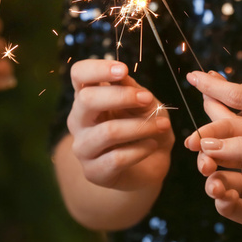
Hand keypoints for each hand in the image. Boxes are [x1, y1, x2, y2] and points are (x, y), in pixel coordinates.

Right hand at [67, 59, 173, 190]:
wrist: (150, 164)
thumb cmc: (144, 125)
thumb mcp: (145, 103)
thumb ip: (133, 89)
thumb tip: (124, 76)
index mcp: (88, 96)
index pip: (79, 74)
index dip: (97, 69)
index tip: (122, 70)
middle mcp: (78, 120)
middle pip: (86, 100)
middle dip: (122, 97)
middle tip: (148, 98)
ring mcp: (83, 147)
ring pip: (107, 132)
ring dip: (140, 127)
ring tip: (163, 126)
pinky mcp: (93, 172)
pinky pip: (116, 158)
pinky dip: (141, 149)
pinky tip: (153, 145)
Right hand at [184, 97, 241, 241]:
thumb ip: (241, 146)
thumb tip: (206, 143)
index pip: (228, 127)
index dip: (209, 131)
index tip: (193, 138)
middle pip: (218, 153)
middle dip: (206, 156)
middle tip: (204, 163)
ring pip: (217, 178)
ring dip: (212, 180)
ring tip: (216, 184)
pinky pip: (225, 203)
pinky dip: (222, 200)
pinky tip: (227, 198)